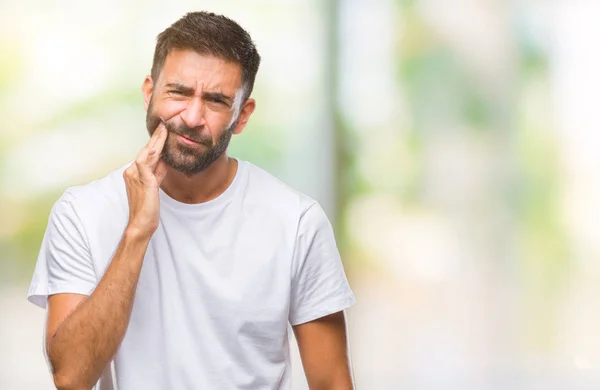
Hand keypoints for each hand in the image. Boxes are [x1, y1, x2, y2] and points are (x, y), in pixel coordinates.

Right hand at [123, 123, 168, 237]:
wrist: (142, 222)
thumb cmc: (148, 206)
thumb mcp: (155, 184)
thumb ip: (159, 171)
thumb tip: (165, 159)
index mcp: (135, 171)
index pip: (147, 153)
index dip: (156, 141)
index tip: (164, 130)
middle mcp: (132, 171)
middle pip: (146, 150)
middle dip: (156, 137)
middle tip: (165, 124)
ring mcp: (135, 175)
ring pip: (146, 154)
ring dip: (156, 141)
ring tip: (164, 129)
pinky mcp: (142, 182)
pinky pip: (145, 165)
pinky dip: (151, 155)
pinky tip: (158, 148)